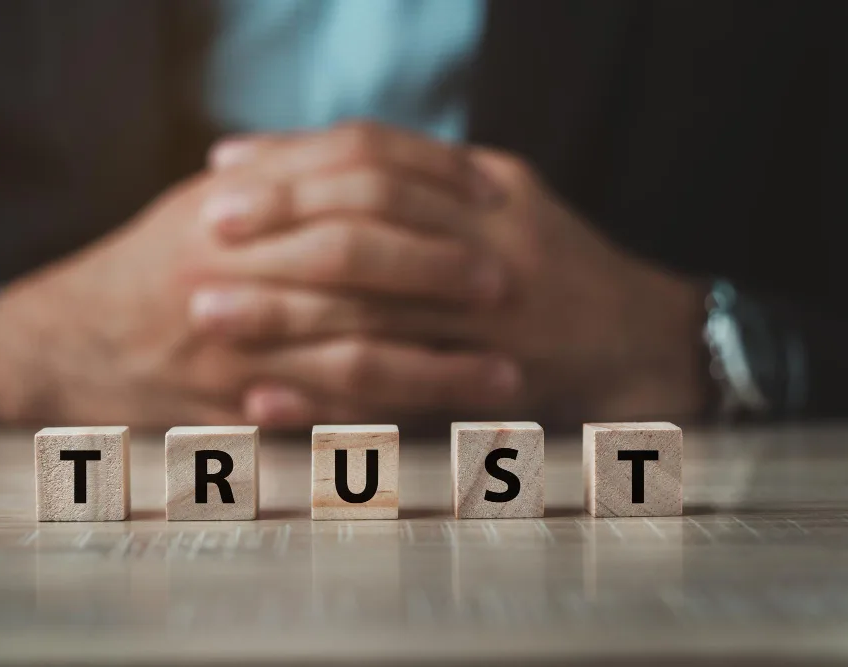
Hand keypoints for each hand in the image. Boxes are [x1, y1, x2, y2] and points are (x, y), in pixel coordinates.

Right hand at [0, 123, 521, 427]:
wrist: (68, 345)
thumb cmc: (148, 267)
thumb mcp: (204, 204)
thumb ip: (281, 176)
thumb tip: (371, 158)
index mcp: (233, 208)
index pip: (350, 175)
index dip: (429, 184)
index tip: (488, 203)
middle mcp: (233, 273)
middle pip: (360, 262)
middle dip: (443, 275)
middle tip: (510, 288)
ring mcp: (233, 348)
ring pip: (355, 354)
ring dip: (439, 368)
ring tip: (505, 377)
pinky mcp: (231, 409)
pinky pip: (326, 421)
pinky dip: (390, 422)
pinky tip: (442, 425)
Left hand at [207, 124, 709, 423]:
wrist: (645, 347)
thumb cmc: (564, 269)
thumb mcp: (511, 198)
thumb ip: (435, 179)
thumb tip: (339, 158)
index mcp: (488, 190)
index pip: (377, 155)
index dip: (295, 157)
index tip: (226, 166)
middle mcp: (490, 244)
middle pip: (364, 224)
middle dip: (278, 224)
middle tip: (202, 230)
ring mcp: (489, 320)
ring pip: (369, 311)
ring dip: (283, 311)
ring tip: (209, 310)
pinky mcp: (484, 388)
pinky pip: (389, 394)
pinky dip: (321, 395)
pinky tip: (263, 397)